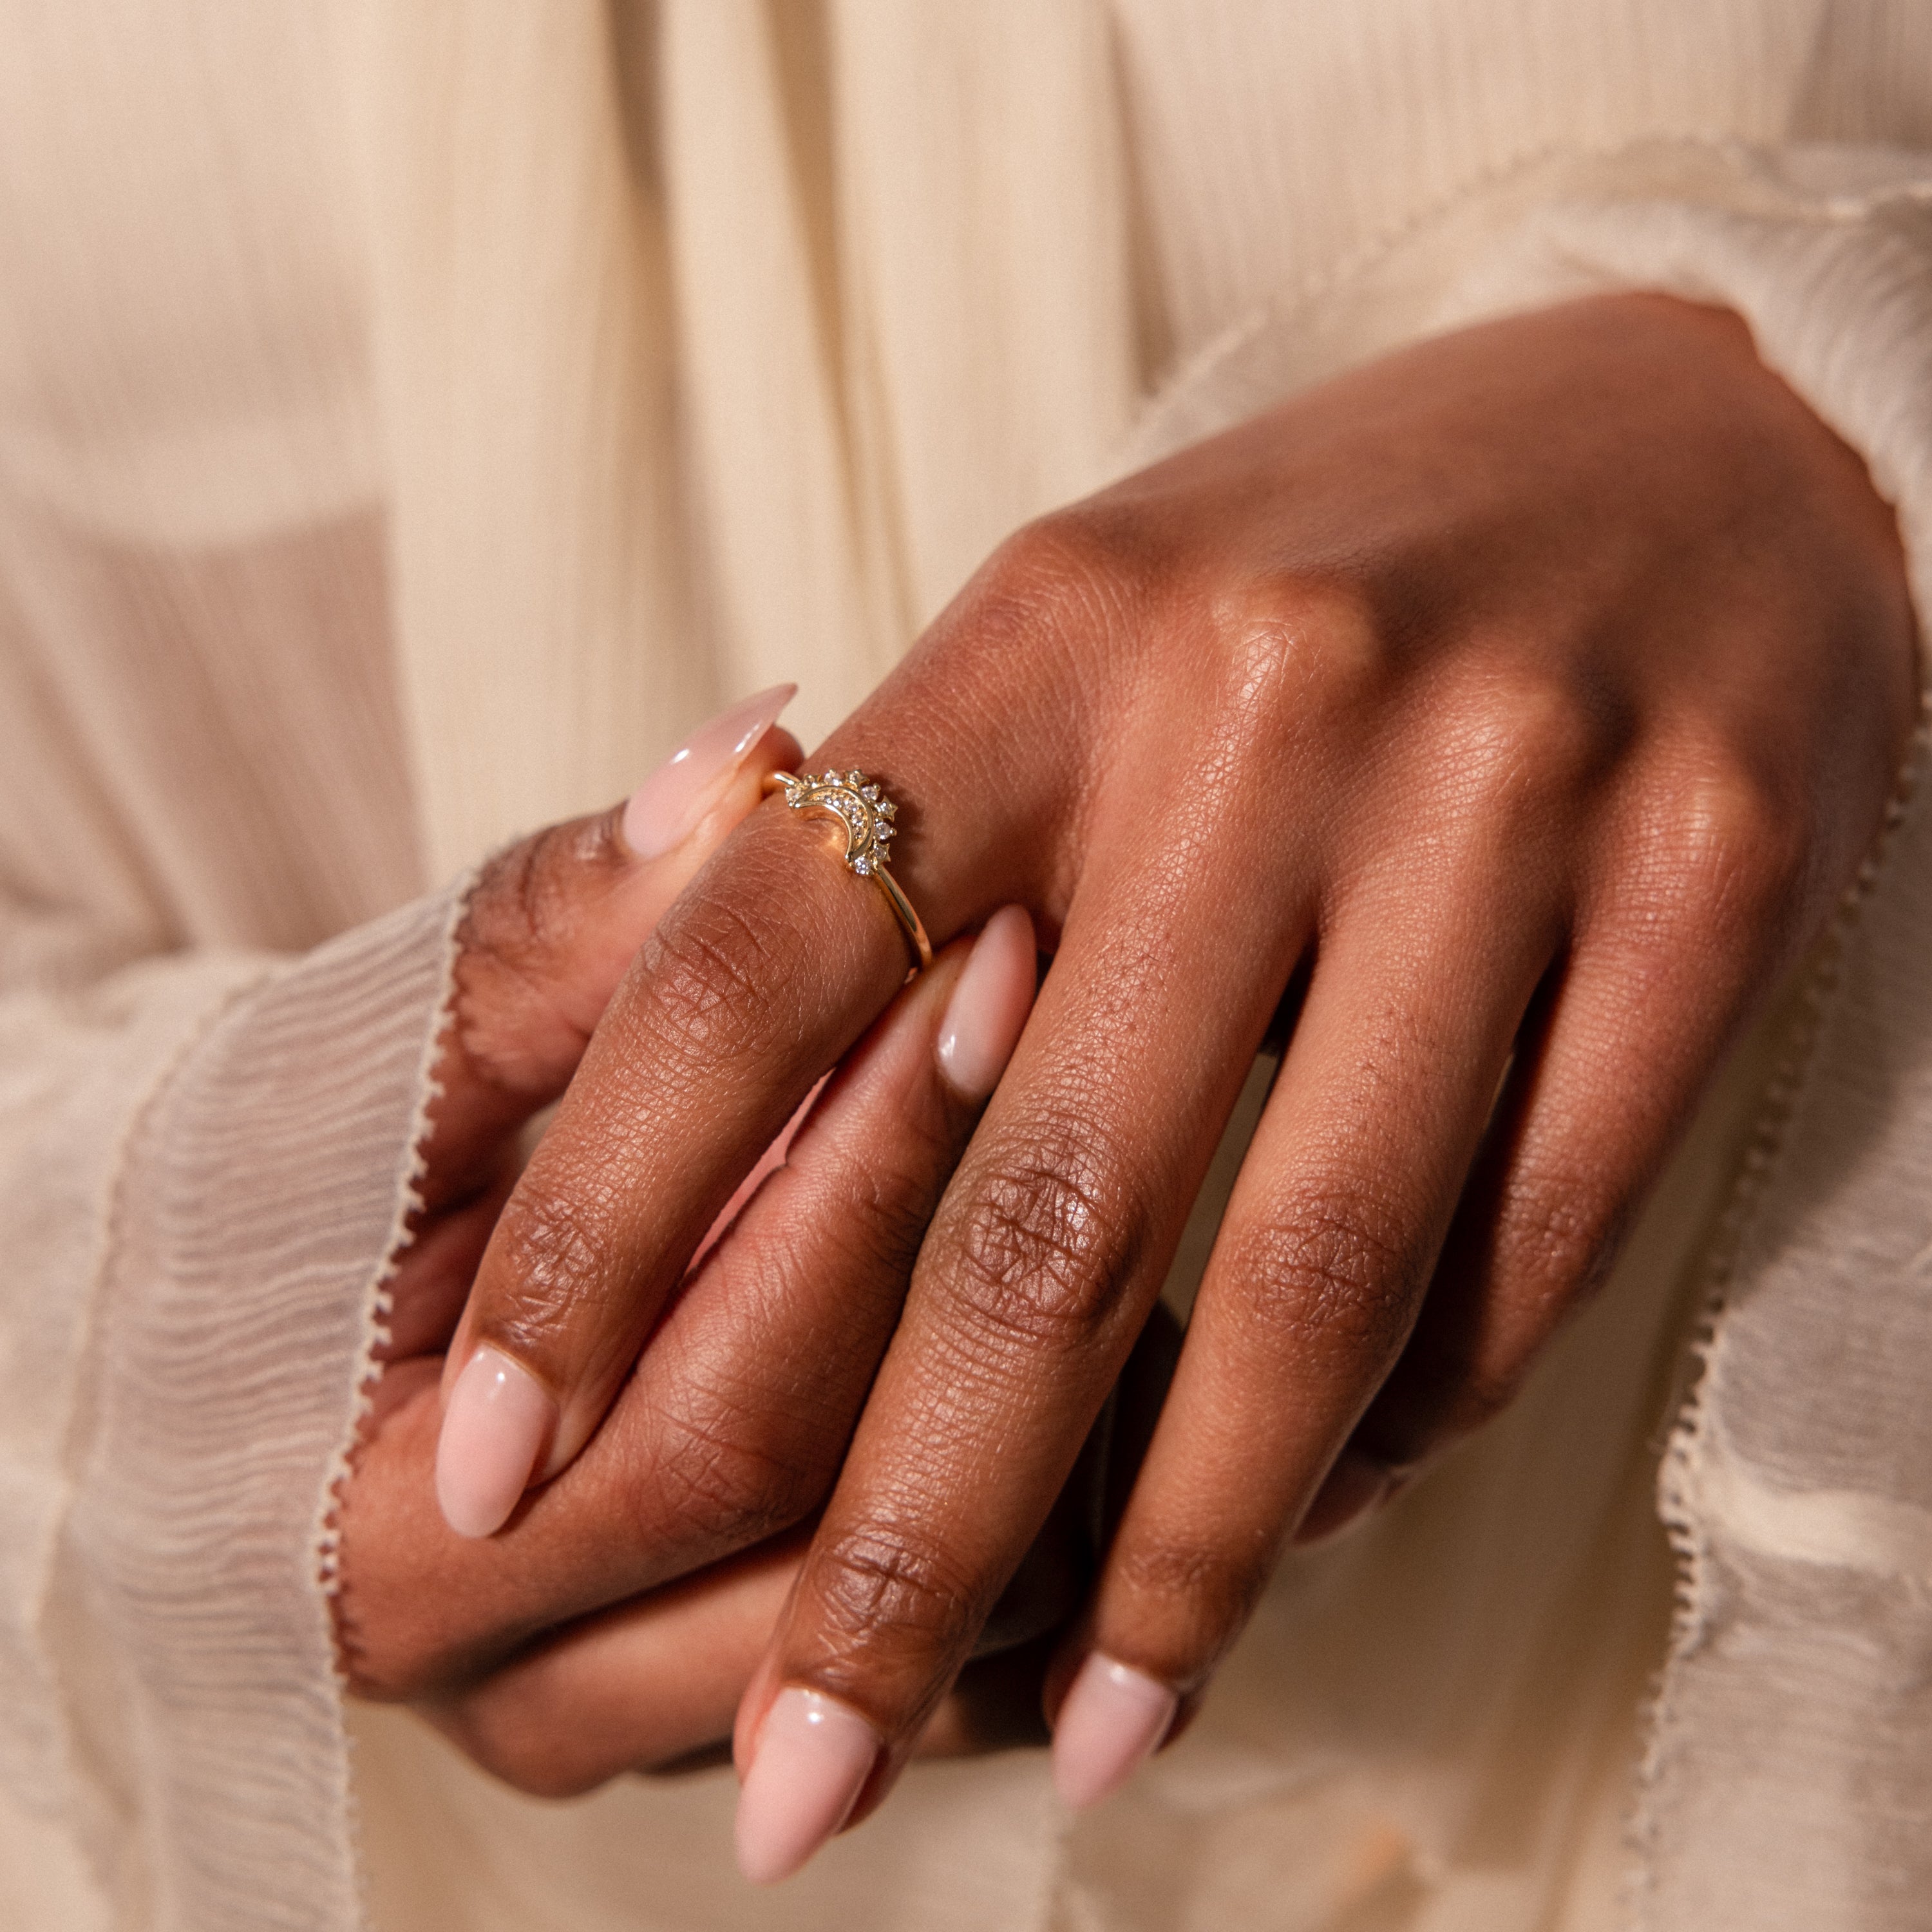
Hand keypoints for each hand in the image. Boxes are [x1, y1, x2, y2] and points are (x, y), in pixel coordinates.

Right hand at [335, 690, 1079, 1789]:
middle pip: (831, 1528)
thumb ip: (579, 930)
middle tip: (1102, 1032)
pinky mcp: (745, 1716)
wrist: (275, 1341)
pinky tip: (1150, 1330)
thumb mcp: (425, 1034)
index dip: (862, 1178)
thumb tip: (762, 769)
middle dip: (982, 1277)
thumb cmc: (333, 1159)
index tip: (992, 958)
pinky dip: (1081, 1530)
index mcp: (368, 1538)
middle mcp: (512, 1687)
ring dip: (1075, 1424)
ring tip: (1172, 1170)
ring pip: (942, 1656)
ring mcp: (646, 1726)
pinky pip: (973, 1686)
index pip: (706, 1396)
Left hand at [437, 292, 1917, 1873]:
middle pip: (1042, 1202)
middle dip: (900, 1531)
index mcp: (1045, 629)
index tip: (494, 1462)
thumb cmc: (1316, 570)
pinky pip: (1530, 1237)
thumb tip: (745, 1190)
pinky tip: (1310, 1522)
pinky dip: (1406, 1422)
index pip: (757, 968)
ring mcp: (1507, 788)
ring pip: (1313, 1269)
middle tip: (800, 1772)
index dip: (604, 1236)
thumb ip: (911, 877)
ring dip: (1181, 1549)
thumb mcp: (1078, 646)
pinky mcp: (1715, 875)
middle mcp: (1265, 701)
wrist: (1677, 431)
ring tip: (1087, 1734)